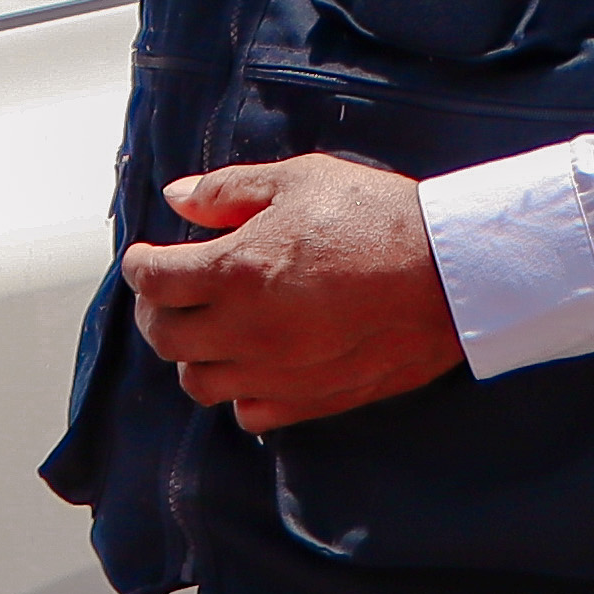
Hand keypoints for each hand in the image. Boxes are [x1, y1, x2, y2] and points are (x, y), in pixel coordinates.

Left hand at [120, 154, 464, 432]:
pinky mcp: (311, 400)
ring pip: (198, 382)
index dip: (141, 265)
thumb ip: (229, 191)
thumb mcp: (301, 180)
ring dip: (192, 355)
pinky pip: (249, 413)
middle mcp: (245, 330)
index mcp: (235, 271)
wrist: (452, 274)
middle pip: (165, 336)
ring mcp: (276, 372)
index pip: (153, 280)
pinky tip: (253, 364)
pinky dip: (239, 392)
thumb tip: (178, 198)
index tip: (147, 257)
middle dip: (157, 310)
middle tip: (171, 292)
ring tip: (209, 329)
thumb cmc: (378, 218)